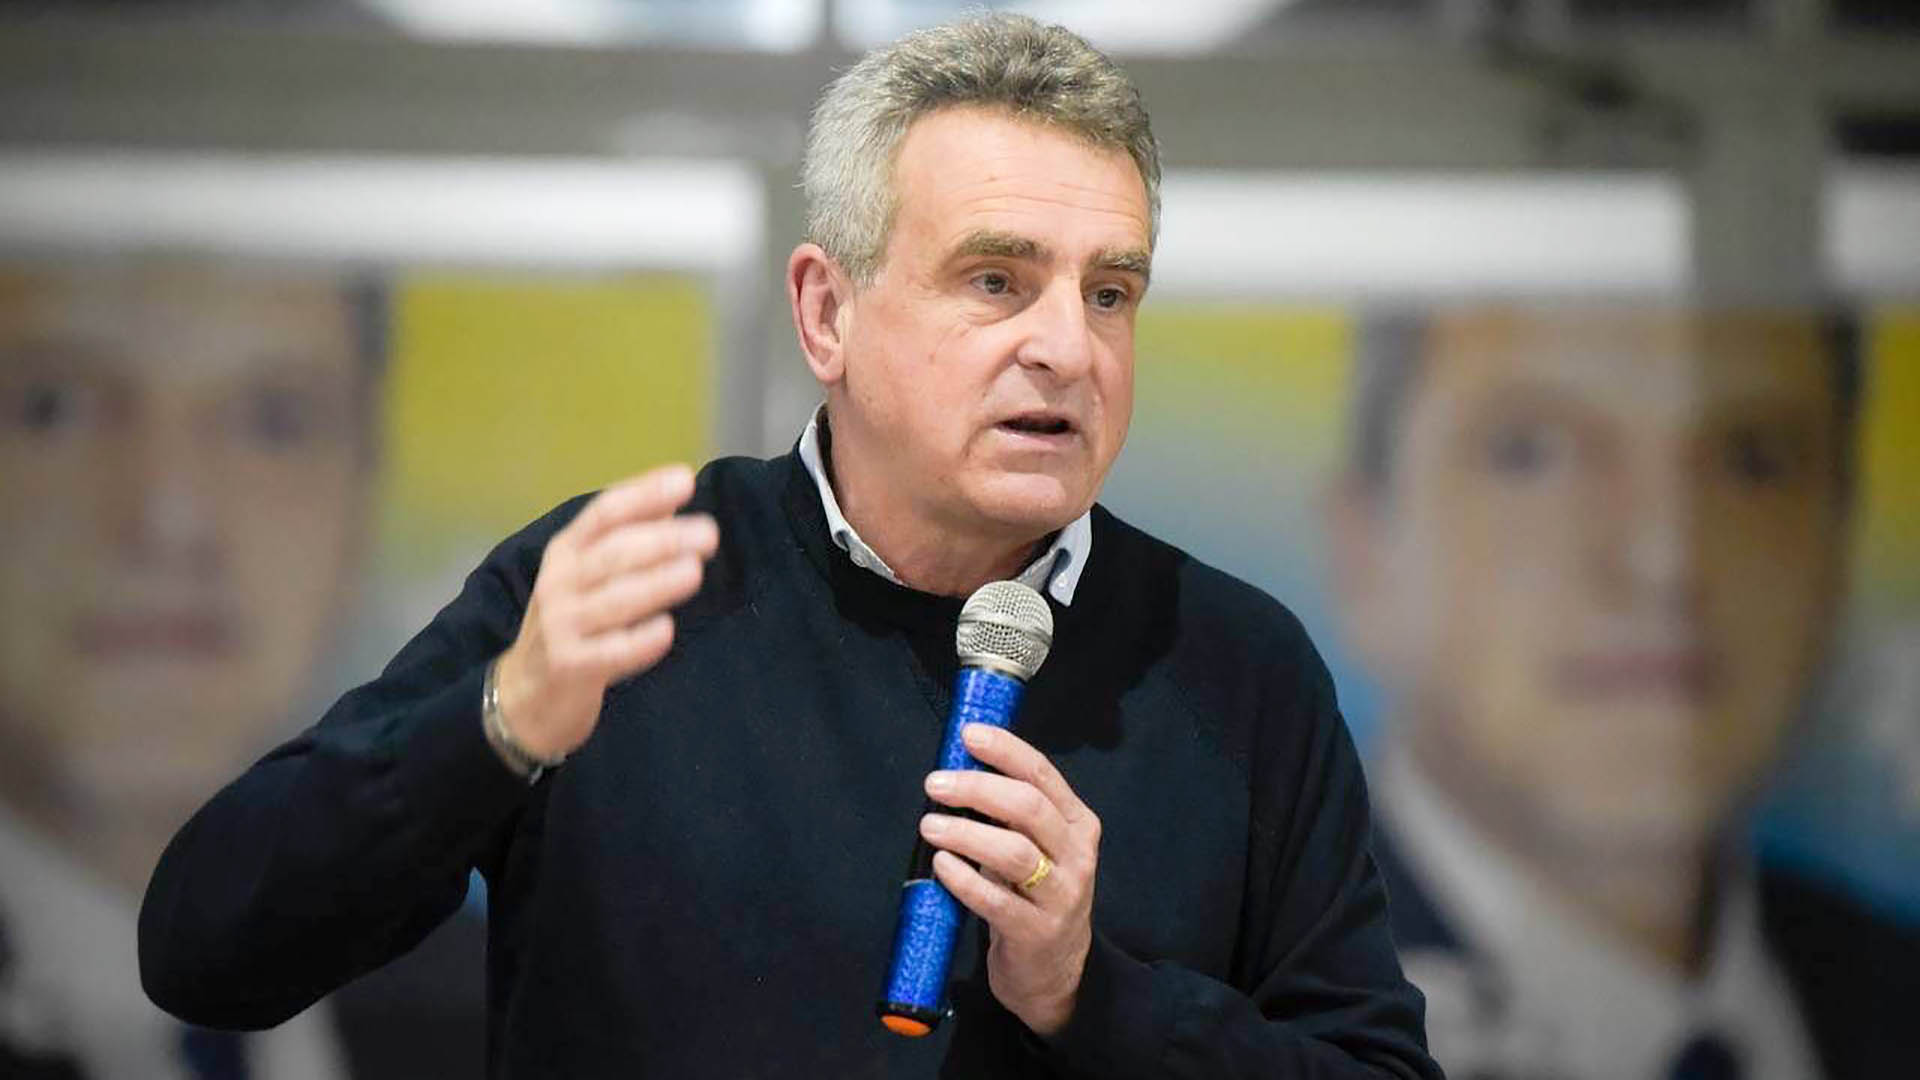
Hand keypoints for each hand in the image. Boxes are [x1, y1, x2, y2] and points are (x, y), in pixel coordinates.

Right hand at [494, 464, 718, 760]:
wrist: (527, 692)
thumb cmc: (572, 621)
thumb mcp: (587, 573)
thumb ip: (627, 537)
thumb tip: (675, 496)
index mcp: (566, 551)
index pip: (605, 513)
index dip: (644, 494)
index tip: (684, 480)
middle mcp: (559, 582)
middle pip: (612, 554)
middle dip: (662, 540)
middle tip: (708, 533)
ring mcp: (561, 625)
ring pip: (613, 601)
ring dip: (656, 584)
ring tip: (694, 571)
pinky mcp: (570, 666)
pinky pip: (610, 652)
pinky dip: (640, 640)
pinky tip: (666, 629)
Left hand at [920, 723, 1100, 1036]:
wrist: (1055, 972)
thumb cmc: (1034, 894)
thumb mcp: (1037, 847)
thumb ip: (1008, 813)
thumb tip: (955, 771)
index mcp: (1077, 823)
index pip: (1042, 775)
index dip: (1005, 750)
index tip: (968, 734)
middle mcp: (1077, 854)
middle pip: (1028, 807)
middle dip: (978, 788)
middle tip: (935, 783)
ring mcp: (1060, 895)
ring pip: (1014, 852)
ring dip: (965, 833)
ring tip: (929, 825)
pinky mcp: (1036, 932)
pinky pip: (995, 900)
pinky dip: (964, 879)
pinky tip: (941, 865)